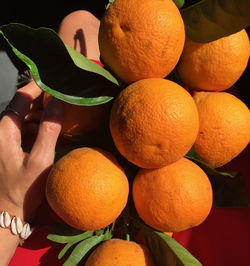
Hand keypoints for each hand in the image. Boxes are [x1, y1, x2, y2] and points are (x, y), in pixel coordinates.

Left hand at [0, 81, 62, 221]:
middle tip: (62, 98)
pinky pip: (25, 127)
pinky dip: (38, 124)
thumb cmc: (23, 189)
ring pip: (25, 115)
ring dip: (41, 113)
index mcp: (5, 130)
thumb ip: (49, 130)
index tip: (54, 81)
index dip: (38, 87)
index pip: (21, 98)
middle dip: (42, 100)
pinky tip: (49, 130)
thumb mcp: (40, 160)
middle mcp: (2, 131)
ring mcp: (6, 138)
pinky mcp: (11, 145)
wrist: (8, 210)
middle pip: (22, 105)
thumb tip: (57, 103)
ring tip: (58, 115)